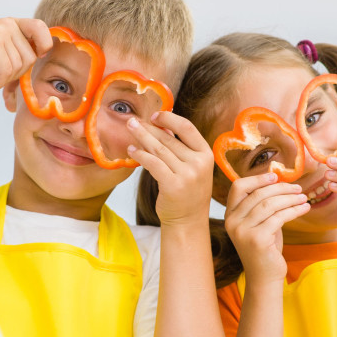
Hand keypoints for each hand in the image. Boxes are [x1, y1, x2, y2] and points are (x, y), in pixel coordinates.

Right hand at [0, 18, 52, 90]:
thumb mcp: (4, 49)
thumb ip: (22, 49)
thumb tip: (44, 55)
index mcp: (12, 23)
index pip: (40, 27)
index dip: (44, 44)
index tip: (38, 55)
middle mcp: (7, 25)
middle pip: (30, 57)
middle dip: (18, 72)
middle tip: (1, 73)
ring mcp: (0, 34)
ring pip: (20, 66)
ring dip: (6, 78)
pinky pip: (7, 71)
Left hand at [125, 111, 213, 226]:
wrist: (187, 221)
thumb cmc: (187, 193)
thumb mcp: (192, 168)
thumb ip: (181, 148)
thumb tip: (161, 126)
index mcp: (206, 155)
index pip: (187, 128)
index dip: (169, 119)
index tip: (154, 115)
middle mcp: (199, 163)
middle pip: (169, 139)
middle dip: (148, 128)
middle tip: (132, 120)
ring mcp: (187, 174)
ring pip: (159, 150)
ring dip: (141, 138)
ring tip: (130, 130)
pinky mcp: (173, 185)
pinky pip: (153, 164)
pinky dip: (140, 155)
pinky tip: (132, 150)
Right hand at [224, 174, 309, 284]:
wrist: (264, 276)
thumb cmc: (265, 248)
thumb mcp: (260, 223)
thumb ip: (262, 204)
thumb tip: (278, 180)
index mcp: (230, 215)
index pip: (238, 187)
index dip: (257, 179)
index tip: (275, 176)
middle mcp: (232, 222)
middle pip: (258, 194)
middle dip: (281, 188)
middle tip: (298, 188)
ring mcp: (243, 231)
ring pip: (269, 204)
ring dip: (290, 199)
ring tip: (303, 198)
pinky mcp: (257, 240)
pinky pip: (279, 217)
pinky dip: (294, 210)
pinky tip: (304, 208)